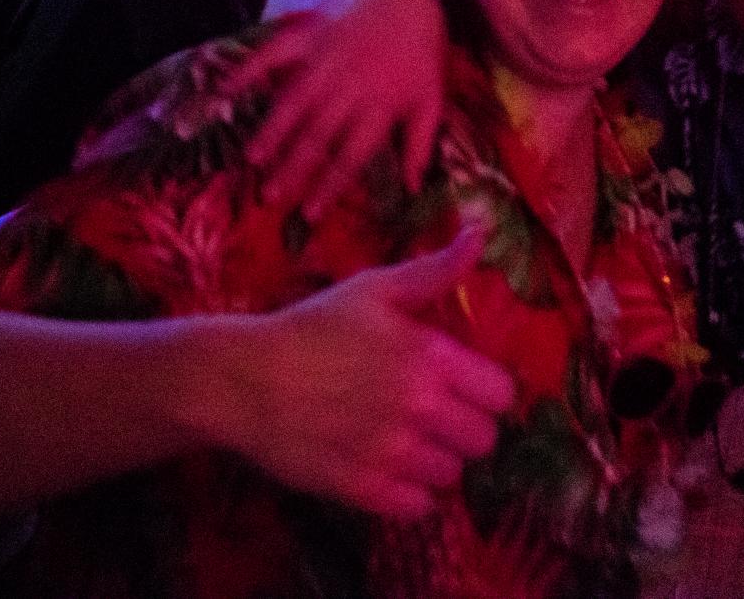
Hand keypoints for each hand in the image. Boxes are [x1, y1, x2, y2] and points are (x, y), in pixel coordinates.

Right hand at [205, 226, 514, 518]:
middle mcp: (419, 407)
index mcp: (430, 356)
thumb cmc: (311, 328)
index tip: (464, 389)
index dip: (486, 392)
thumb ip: (435, 270)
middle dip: (464, 428)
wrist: (242, 379)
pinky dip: (410, 496)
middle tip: (436, 418)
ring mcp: (390, 452)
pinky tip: (391, 472)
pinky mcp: (361, 489)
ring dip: (436, 461)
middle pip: (483, 440)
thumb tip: (479, 234)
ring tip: (408, 442)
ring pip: (451, 475)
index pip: (502, 395)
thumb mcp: (374, 289)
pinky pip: (418, 508)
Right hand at [238, 0, 447, 215]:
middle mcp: (350, 85)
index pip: (352, 154)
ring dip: (272, 130)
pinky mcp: (309, 33)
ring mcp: (326, 58)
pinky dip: (249, 69)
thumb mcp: (431, 99)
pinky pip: (274, 52)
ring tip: (252, 159)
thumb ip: (420, 143)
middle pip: (318, 134)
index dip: (330, 185)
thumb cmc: (421, 54)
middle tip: (270, 196)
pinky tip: (225, 90)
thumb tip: (414, 188)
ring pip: (294, 100)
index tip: (308, 213)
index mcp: (381, 105)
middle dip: (293, 167)